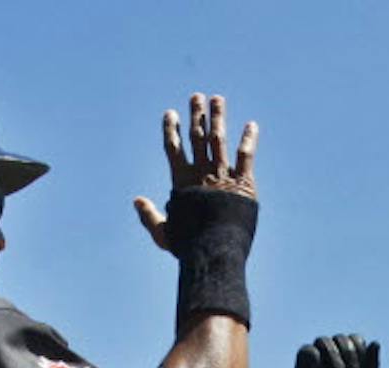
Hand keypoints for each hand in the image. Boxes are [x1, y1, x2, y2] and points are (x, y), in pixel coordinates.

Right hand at [133, 93, 257, 250]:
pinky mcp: (243, 183)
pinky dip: (248, 139)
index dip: (170, 129)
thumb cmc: (188, 246)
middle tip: (197, 96)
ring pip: (219, 139)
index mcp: (181, 181)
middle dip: (196, 115)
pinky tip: (251, 124)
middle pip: (197, 136)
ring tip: (217, 99)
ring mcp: (222, 175)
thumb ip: (150, 216)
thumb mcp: (163, 233)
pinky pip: (246, 155)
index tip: (170, 113)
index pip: (173, 148)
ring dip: (218, 117)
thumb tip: (137, 200)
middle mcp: (201, 172)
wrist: (214, 251)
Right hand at [295, 335, 379, 367]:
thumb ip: (372, 364)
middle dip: (348, 351)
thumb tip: (375, 342)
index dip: (358, 348)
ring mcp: (318, 357)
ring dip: (333, 352)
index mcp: (349, 356)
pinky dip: (314, 355)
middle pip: (340, 338)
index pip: (355, 340)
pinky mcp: (303, 364)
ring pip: (323, 340)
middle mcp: (333, 353)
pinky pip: (307, 350)